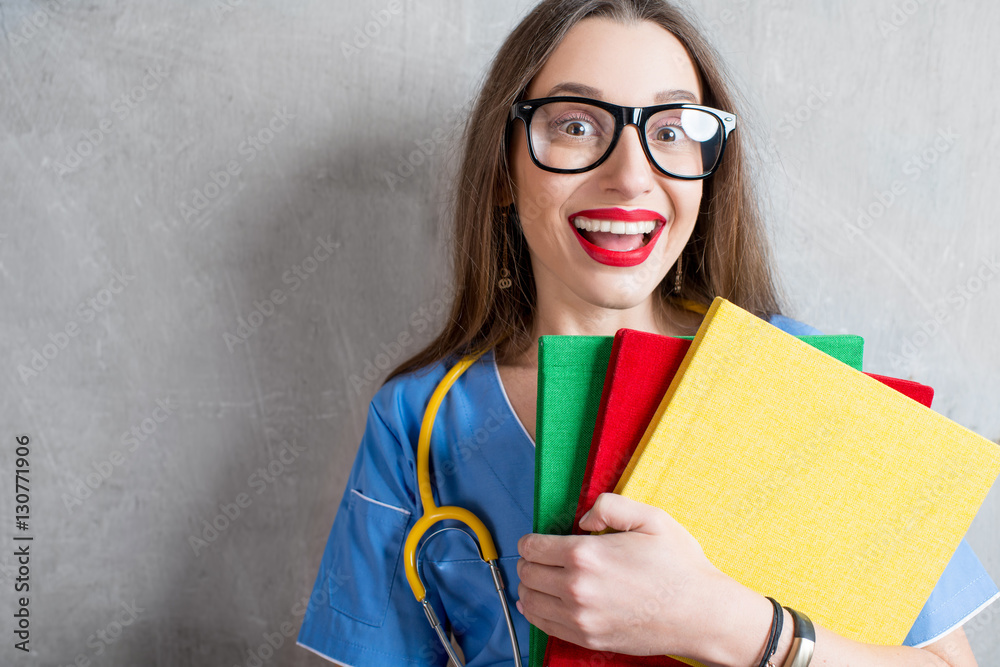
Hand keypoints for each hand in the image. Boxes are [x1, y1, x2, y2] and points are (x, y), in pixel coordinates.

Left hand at [515, 492, 736, 657]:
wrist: (701, 614)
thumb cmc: (679, 565)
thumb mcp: (651, 518)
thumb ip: (610, 505)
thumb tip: (583, 519)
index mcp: (587, 555)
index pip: (533, 548)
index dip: (530, 541)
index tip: (536, 541)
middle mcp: (577, 588)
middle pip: (527, 574)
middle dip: (529, 562)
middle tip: (539, 557)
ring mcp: (581, 618)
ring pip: (530, 602)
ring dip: (529, 588)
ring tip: (539, 579)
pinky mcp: (589, 639)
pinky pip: (545, 626)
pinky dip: (536, 613)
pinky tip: (541, 603)